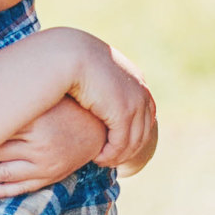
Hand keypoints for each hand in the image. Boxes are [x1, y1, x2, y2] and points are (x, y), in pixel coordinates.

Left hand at [0, 98, 105, 199]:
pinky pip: (20, 188)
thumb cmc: (65, 104)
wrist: (100, 126)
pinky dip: (0, 192)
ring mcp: (45, 163)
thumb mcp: (42, 95)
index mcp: (34, 118)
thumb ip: (12, 92)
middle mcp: (39, 143)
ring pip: (0, 173)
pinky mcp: (50, 176)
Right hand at [58, 34, 157, 172]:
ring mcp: (134, 102)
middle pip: (143, 132)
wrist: (68, 54)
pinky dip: (110, 155)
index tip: (117, 146)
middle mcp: (141, 91)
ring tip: (101, 160)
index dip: (134, 134)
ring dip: (118, 155)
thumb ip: (100, 84)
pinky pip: (121, 144)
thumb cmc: (71, 61)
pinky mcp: (123, 112)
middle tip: (110, 160)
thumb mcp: (92, 72)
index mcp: (136, 79)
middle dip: (128, 150)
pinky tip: (97, 157)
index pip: (146, 115)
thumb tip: (95, 95)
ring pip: (133, 142)